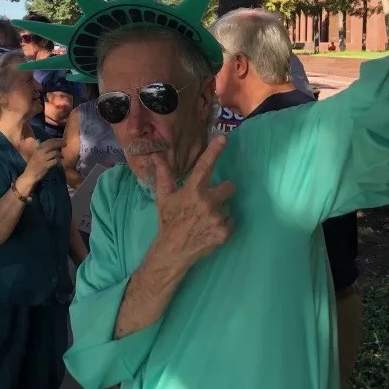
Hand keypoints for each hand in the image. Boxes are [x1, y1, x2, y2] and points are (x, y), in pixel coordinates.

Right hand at [17, 137, 64, 194]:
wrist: (29, 175)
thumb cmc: (33, 165)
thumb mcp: (36, 155)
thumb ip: (43, 150)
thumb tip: (54, 146)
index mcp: (38, 149)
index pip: (48, 141)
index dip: (56, 140)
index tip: (61, 140)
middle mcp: (40, 152)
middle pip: (52, 145)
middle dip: (60, 143)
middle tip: (65, 144)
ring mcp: (43, 159)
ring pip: (55, 153)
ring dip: (60, 154)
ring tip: (62, 156)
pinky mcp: (46, 165)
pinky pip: (55, 161)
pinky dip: (58, 160)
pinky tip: (59, 162)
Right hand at [150, 136, 233, 270]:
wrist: (173, 251)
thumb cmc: (168, 221)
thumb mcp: (164, 197)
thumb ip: (164, 175)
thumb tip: (157, 157)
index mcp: (193, 191)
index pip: (205, 166)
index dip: (215, 150)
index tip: (224, 137)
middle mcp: (207, 202)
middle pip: (229, 186)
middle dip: (223, 190)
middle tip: (211, 199)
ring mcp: (217, 218)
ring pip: (229, 206)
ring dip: (221, 209)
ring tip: (206, 218)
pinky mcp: (224, 233)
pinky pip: (231, 221)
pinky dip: (224, 224)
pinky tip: (211, 228)